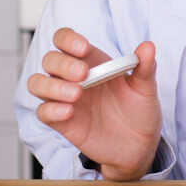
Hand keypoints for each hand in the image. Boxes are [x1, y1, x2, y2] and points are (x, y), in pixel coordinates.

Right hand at [27, 27, 162, 179]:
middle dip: (62, 63)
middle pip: (50, 59)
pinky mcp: (62, 122)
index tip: (83, 48)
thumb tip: (148, 46)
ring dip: (52, 85)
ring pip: (37, 83)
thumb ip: (145, 67)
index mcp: (92, 62)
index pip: (65, 40)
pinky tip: (69, 112)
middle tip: (83, 74)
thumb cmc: (139, 111)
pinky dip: (51, 109)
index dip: (68, 39)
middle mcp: (73, 78)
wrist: (139, 145)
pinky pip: (43, 112)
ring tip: (76, 94)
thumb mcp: (145, 88)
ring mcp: (65, 99)